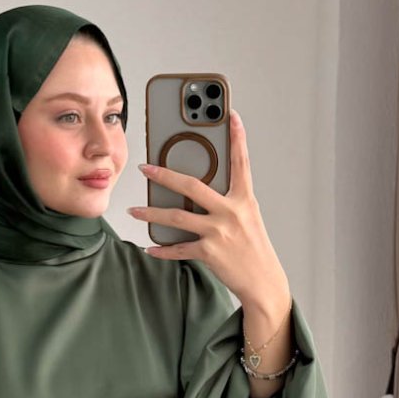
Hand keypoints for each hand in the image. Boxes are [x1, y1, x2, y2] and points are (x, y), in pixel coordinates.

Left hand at [127, 109, 291, 317]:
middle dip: (165, 175)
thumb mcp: (248, 219)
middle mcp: (231, 212)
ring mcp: (219, 232)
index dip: (237, 138)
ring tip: (135, 210)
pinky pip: (179, 249)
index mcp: (244, 200)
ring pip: (177, 217)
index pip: (241, 162)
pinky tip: (150, 247)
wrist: (264, 282)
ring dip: (152, 213)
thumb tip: (199, 193)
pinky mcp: (210, 253)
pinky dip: (162, 249)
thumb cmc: (254, 249)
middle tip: (145, 168)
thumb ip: (228, 203)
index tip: (232, 116)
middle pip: (192, 186)